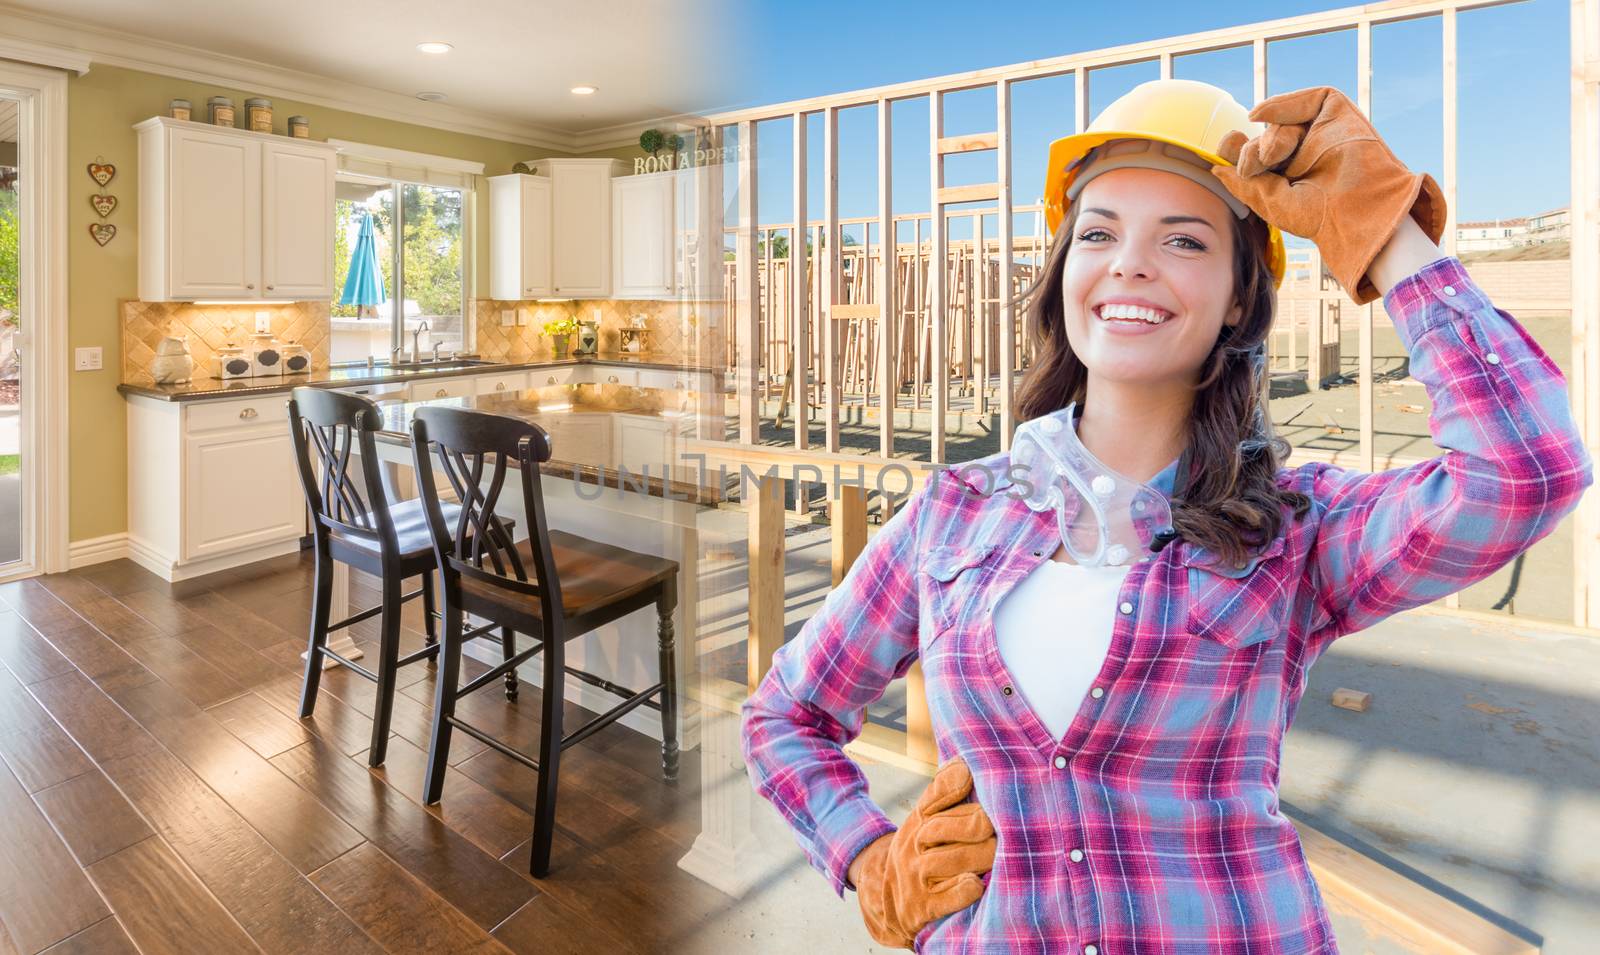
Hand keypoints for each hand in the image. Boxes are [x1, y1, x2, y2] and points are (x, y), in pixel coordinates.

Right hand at [850, 756, 996, 948]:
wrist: (886, 901)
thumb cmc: (921, 853)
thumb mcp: (924, 821)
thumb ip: (943, 793)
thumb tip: (962, 761)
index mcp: (918, 821)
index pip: (933, 798)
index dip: (952, 785)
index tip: (970, 774)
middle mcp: (913, 845)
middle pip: (942, 828)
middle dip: (976, 825)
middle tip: (1002, 825)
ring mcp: (916, 877)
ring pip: (948, 860)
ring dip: (978, 855)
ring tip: (999, 852)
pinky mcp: (922, 907)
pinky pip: (945, 898)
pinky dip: (962, 890)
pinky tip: (977, 884)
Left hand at [1210, 86, 1446, 304]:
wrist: (1355, 211)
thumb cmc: (1318, 215)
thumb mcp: (1270, 201)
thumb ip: (1243, 183)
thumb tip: (1216, 166)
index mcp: (1288, 174)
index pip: (1254, 155)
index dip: (1237, 152)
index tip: (1224, 152)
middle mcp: (1303, 151)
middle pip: (1263, 138)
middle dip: (1251, 152)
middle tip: (1254, 168)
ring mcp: (1321, 131)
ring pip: (1279, 121)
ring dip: (1269, 139)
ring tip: (1273, 159)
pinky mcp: (1337, 112)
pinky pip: (1305, 99)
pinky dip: (1281, 105)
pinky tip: (1258, 115)